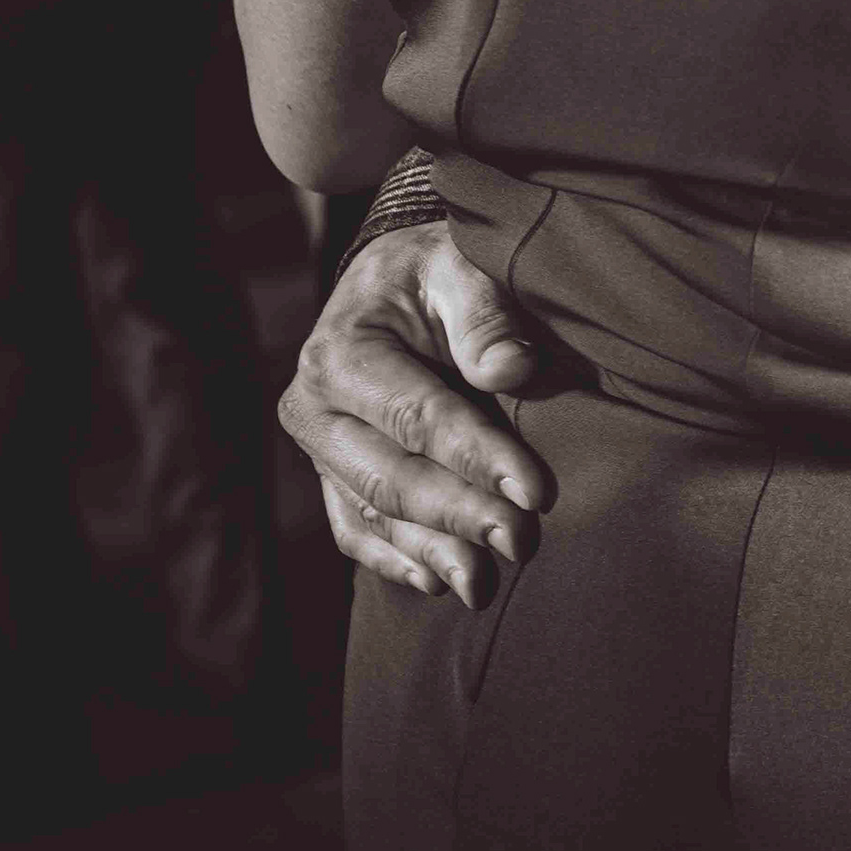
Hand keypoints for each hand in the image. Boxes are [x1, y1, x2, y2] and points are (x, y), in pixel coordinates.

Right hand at [278, 218, 550, 606]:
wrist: (391, 280)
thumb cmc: (436, 272)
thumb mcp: (460, 265)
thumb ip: (484, 314)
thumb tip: (510, 370)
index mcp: (340, 353)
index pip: (417, 418)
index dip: (477, 458)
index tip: (536, 493)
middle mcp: (314, 408)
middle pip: (391, 477)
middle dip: (460, 517)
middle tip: (524, 543)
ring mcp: (319, 450)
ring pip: (374, 515)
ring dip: (433, 553)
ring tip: (487, 584)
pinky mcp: (332, 476)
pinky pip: (355, 529)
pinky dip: (395, 559)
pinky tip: (439, 582)